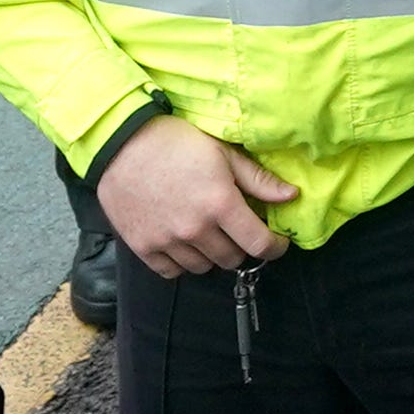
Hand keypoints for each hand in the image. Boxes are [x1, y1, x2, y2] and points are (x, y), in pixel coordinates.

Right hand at [102, 107, 298, 272]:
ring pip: (203, 267)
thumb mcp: (223, 153)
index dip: (274, 247)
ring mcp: (167, 241)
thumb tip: (292, 196)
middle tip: (236, 229)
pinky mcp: (143, 247)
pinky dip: (182, 261)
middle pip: (232, 259)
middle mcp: (195, 229)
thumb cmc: (176, 142)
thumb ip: (258, 180)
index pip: (259, 244)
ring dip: (212, 254)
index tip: (276, 243)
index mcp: (220, 204)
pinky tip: (182, 242)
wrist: (120, 143)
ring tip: (207, 232)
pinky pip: (172, 271)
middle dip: (241, 246)